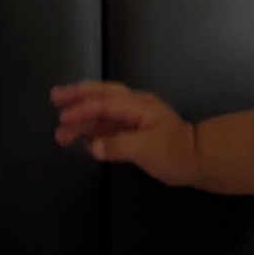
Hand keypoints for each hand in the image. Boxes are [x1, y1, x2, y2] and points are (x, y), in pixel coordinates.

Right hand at [50, 80, 197, 185]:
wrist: (199, 159)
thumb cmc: (175, 153)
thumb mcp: (147, 149)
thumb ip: (117, 145)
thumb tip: (92, 146)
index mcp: (138, 106)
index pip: (104, 103)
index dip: (82, 109)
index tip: (63, 117)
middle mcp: (134, 106)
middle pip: (101, 94)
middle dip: (77, 96)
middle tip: (54, 97)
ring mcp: (135, 116)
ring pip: (102, 110)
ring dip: (81, 117)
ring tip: (60, 130)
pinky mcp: (134, 129)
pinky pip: (108, 123)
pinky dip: (92, 127)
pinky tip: (81, 136)